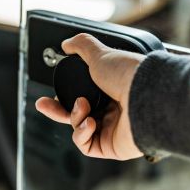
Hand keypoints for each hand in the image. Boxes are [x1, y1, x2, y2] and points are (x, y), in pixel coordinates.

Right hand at [35, 33, 144, 159]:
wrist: (145, 94)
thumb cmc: (128, 74)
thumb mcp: (100, 53)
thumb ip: (81, 46)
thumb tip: (67, 43)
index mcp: (111, 88)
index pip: (81, 95)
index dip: (64, 96)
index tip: (50, 94)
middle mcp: (113, 108)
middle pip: (77, 114)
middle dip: (58, 110)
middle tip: (44, 105)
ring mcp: (113, 128)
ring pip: (79, 129)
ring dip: (74, 117)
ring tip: (83, 106)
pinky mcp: (112, 146)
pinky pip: (87, 146)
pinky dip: (82, 134)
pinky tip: (88, 122)